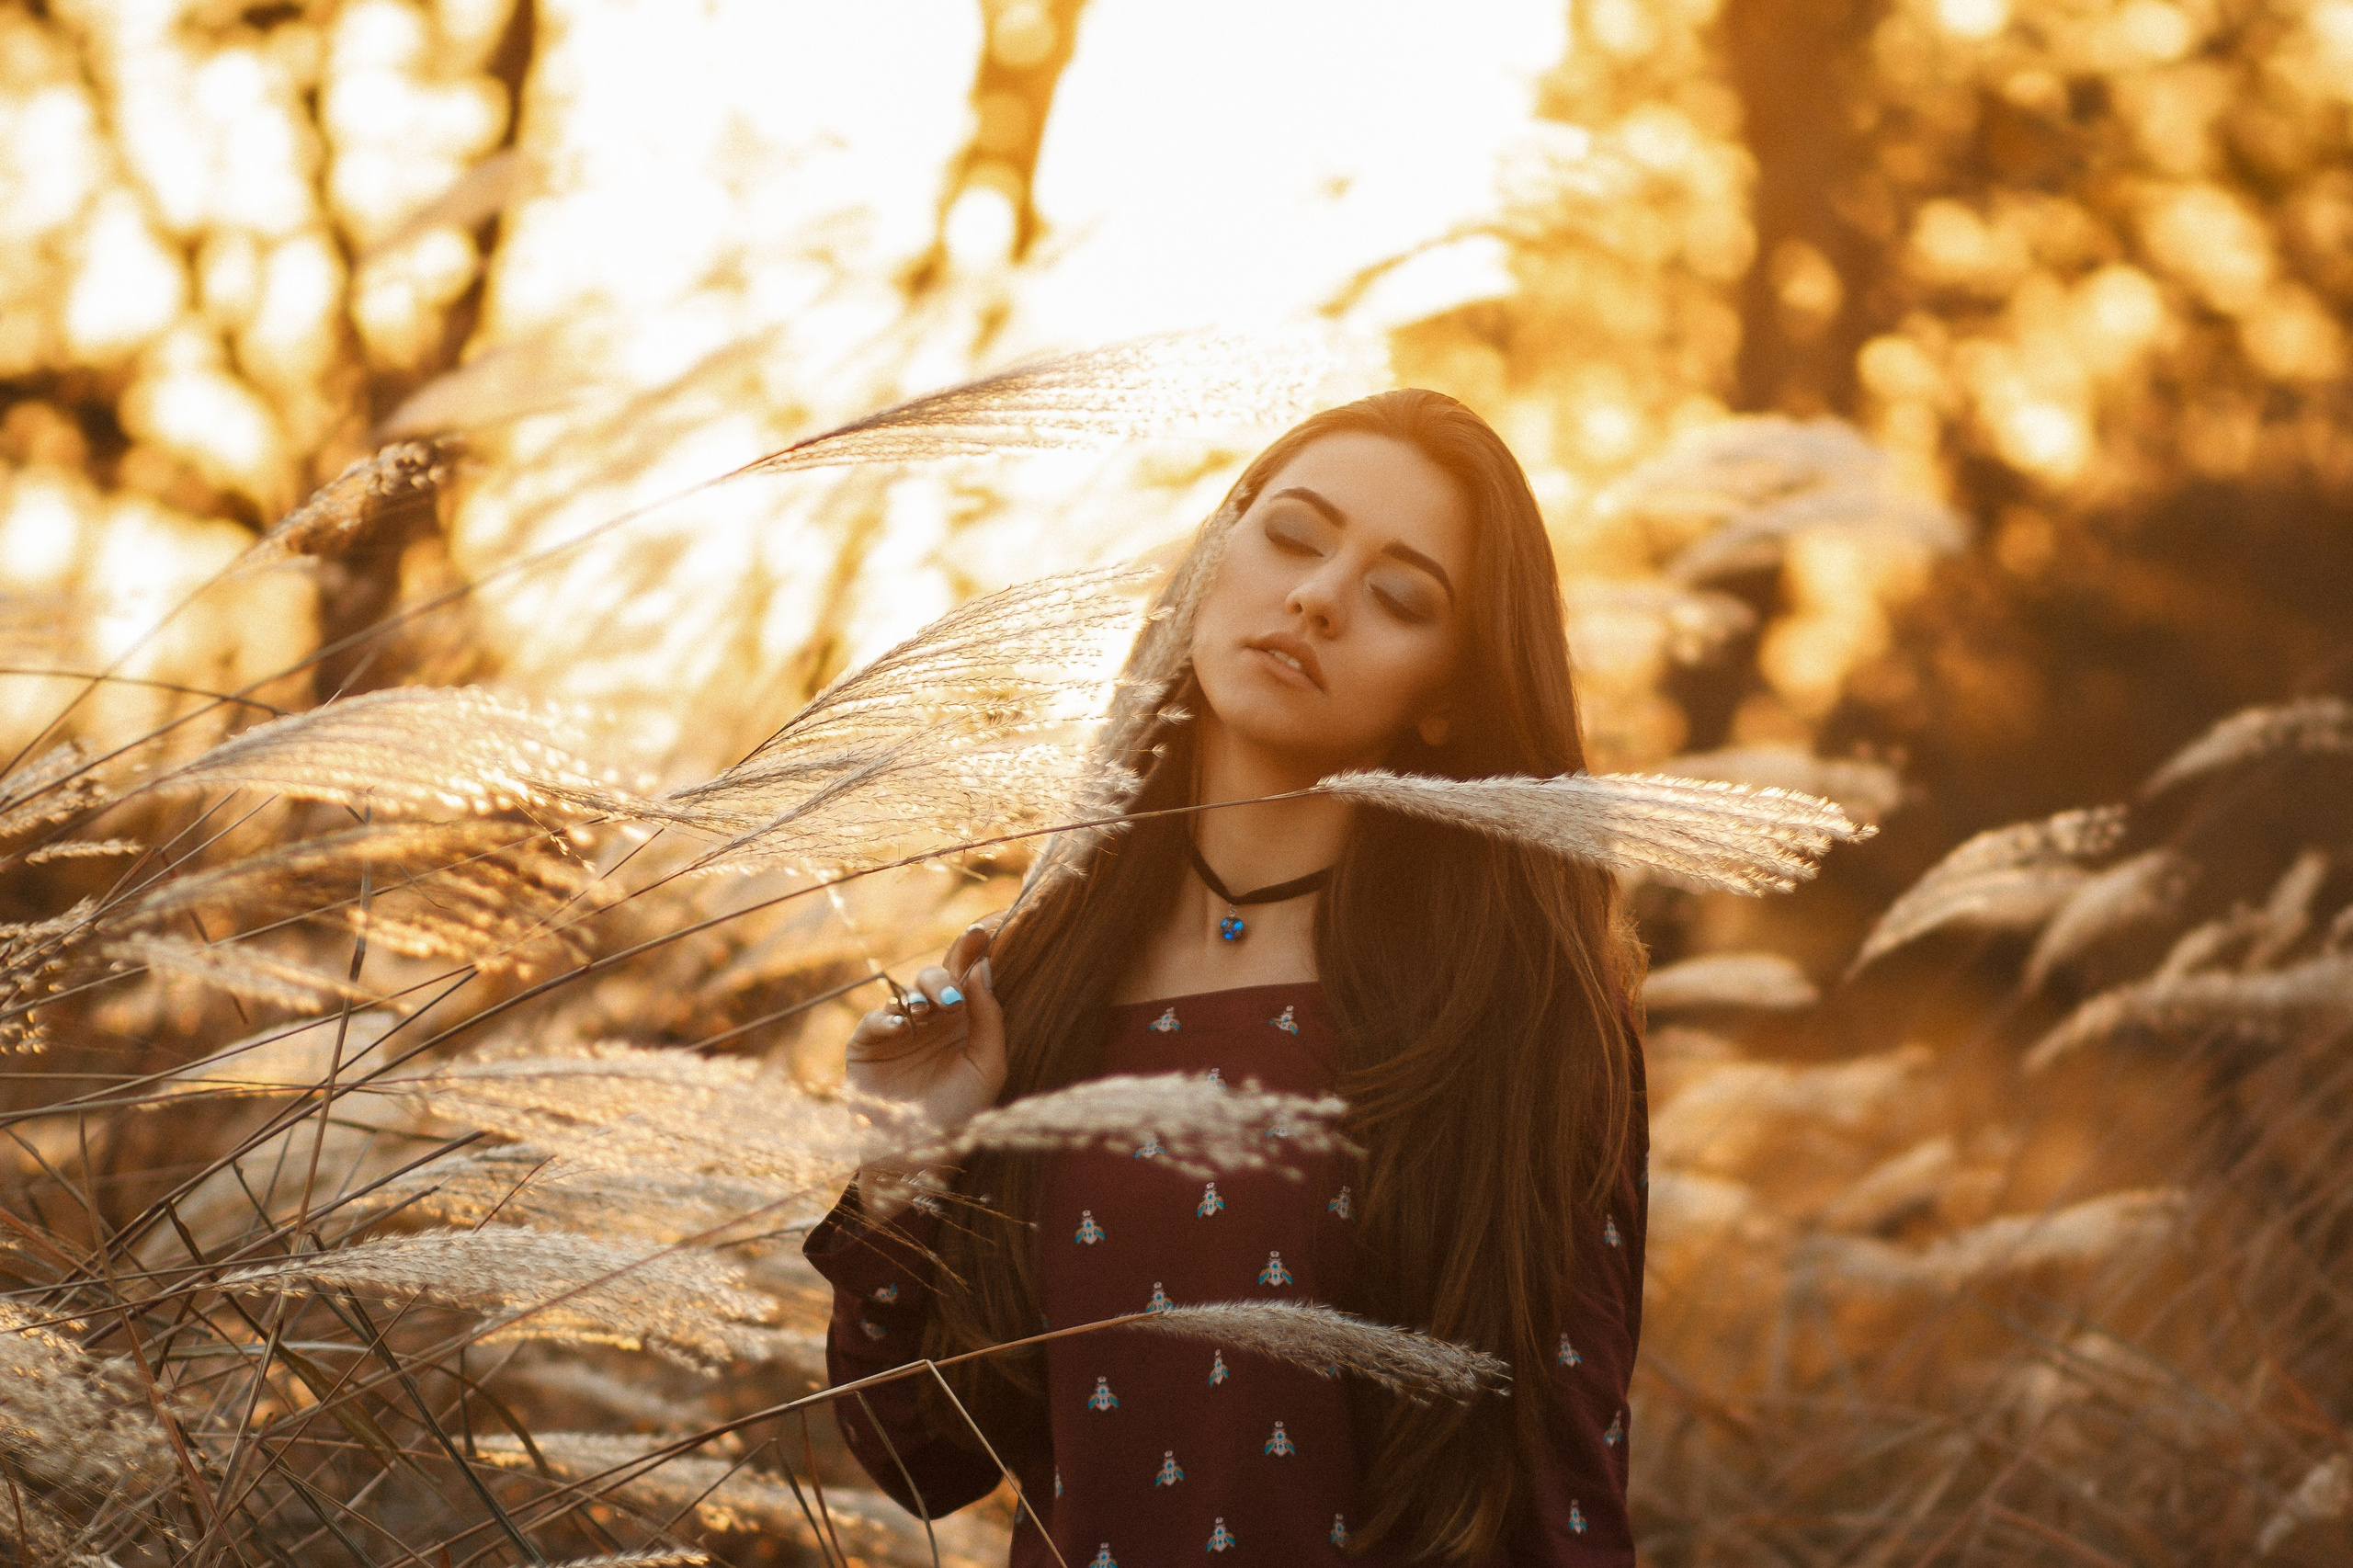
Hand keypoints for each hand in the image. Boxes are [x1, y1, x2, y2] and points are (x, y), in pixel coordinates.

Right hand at [845, 920, 1005, 1219]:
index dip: (972, 951)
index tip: (982, 930)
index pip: (968, 977)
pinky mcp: (866, 1046)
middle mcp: (931, 1020)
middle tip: (955, 993)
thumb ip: (989, 1019)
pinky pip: (874, 1021)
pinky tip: (903, 1025)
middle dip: (946, 974)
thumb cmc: (959, 1115)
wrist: (918, 1157)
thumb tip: (984, 967)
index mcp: (963, 1022)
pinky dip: (887, 1019)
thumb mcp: (987, 1067)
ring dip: (921, 995)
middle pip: (936, 977)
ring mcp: (898, 1031)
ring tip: (932, 1009)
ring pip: (905, 993)